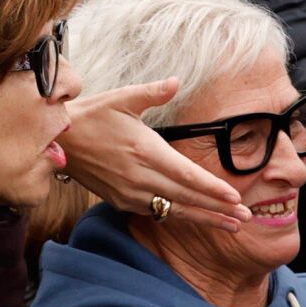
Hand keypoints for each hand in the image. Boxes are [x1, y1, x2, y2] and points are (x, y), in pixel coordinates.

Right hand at [59, 78, 250, 230]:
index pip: (186, 175)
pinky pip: (156, 212)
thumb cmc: (92, 115)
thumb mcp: (122, 98)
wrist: (59, 141)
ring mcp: (130, 193)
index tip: (235, 198)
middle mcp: (139, 177)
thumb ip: (153, 92)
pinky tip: (198, 218)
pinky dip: (179, 216)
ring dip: (204, 219)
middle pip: (186, 198)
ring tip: (231, 226)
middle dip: (218, 209)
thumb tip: (176, 80)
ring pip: (174, 210)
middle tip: (246, 218)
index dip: (212, 189)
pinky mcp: (121, 201)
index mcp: (145, 151)